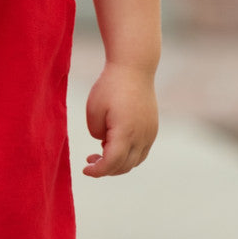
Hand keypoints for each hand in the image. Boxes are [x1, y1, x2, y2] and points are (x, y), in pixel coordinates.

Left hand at [83, 63, 157, 177]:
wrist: (134, 67)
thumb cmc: (110, 86)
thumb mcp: (93, 110)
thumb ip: (96, 133)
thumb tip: (104, 142)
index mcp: (126, 133)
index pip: (112, 163)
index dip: (97, 171)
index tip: (85, 169)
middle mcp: (142, 136)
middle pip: (124, 166)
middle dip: (106, 169)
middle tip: (90, 161)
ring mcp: (150, 133)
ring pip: (135, 161)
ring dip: (118, 163)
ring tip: (101, 151)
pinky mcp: (152, 128)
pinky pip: (142, 151)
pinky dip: (129, 155)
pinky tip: (115, 143)